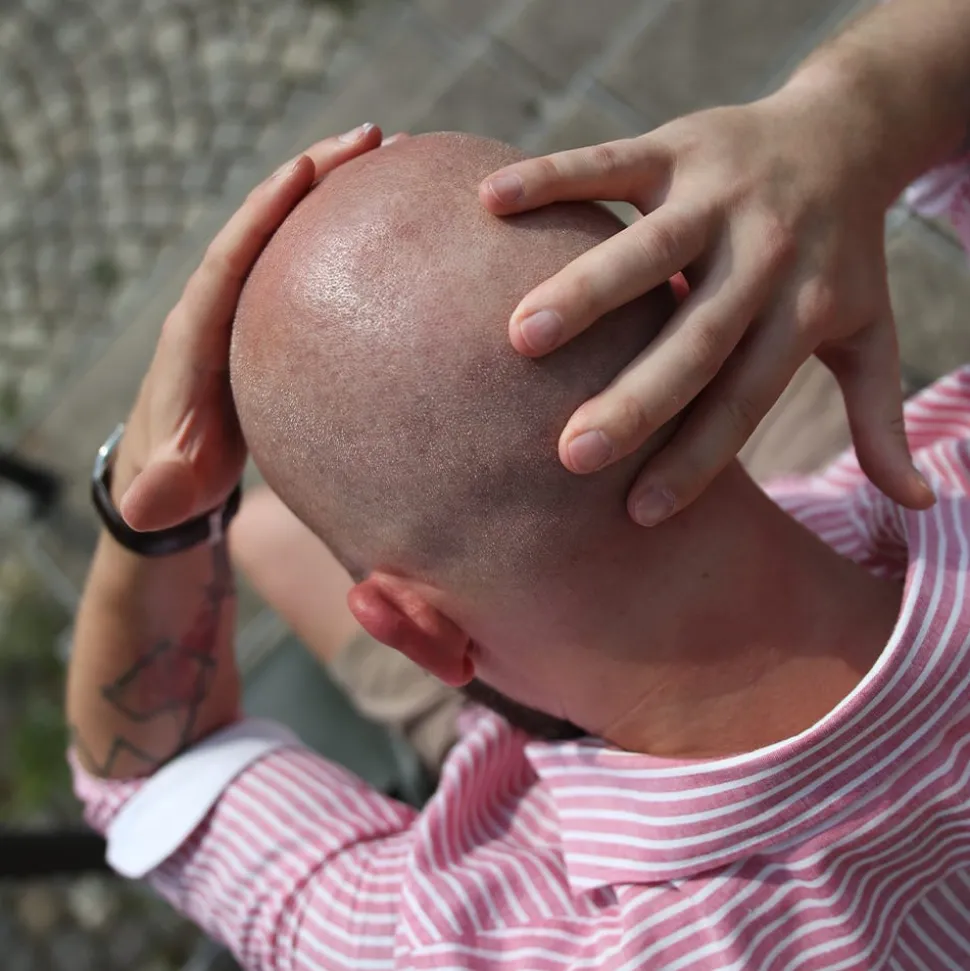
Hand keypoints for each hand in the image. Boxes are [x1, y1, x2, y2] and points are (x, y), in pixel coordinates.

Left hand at [116, 124, 383, 530]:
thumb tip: (146, 505)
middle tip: (370, 138)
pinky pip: (306, 257)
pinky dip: (339, 227)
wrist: (176, 468)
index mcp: (196, 332)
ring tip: (389, 154)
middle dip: (312, 174)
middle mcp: (218, 303)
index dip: (263, 212)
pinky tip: (385, 217)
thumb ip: (161, 492)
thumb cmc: (178, 475)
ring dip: (334, 187)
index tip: (305, 168)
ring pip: (289, 230)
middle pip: (263, 221)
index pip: (228, 257)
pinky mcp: (270, 313)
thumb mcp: (170, 487)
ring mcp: (246, 303)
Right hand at [480, 82, 934, 524]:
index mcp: (801, 313)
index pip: (745, 400)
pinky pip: (608, 159)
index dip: (698, 459)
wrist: (845, 132)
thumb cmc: (842, 254)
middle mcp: (763, 256)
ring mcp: (718, 194)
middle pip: (698, 337)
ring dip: (586, 289)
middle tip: (573, 454)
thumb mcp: (871, 334)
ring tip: (522, 338)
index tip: (639, 514)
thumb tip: (921, 504)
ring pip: (649, 246)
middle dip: (638, 397)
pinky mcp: (679, 143)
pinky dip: (550, 176)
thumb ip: (882, 419)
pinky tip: (491, 202)